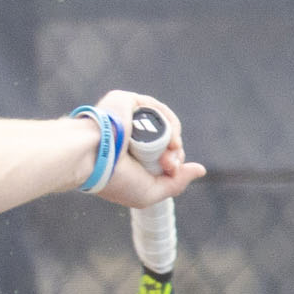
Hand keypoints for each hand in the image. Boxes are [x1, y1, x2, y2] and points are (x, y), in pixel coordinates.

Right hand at [86, 90, 206, 207]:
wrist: (92, 159)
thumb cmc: (115, 179)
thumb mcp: (150, 191)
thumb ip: (176, 183)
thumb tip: (201, 170)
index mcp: (130, 156)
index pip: (162, 154)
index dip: (173, 163)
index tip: (171, 171)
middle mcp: (130, 135)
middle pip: (167, 139)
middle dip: (175, 153)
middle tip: (169, 165)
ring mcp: (129, 117)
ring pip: (165, 124)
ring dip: (175, 139)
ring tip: (170, 152)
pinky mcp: (128, 101)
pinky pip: (157, 109)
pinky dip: (168, 122)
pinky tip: (169, 137)